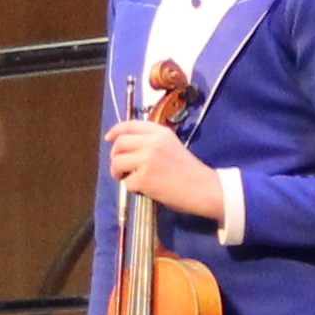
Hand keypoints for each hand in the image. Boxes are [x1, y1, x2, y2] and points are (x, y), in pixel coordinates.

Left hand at [103, 120, 220, 213]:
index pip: (130, 125)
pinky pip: (127, 182)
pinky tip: (144, 189)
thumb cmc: (190, 171)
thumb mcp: (172, 146)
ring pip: (117, 162)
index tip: (109, 138)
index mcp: (160, 132)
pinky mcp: (144, 178)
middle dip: (114, 155)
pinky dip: (132, 187)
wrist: (204, 189)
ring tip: (128, 178)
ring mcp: (147, 159)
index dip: (116, 131)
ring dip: (118, 172)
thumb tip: (127, 146)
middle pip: (119, 143)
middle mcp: (152, 142)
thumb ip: (152, 142)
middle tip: (120, 166)